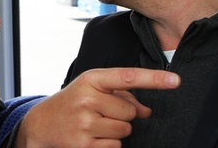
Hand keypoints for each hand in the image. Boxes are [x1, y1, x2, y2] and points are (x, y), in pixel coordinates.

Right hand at [15, 68, 180, 147]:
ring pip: (125, 130)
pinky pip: (115, 146)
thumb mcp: (93, 90)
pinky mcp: (84, 145)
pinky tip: (91, 137)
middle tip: (101, 112)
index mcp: (91, 79)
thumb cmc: (73, 102)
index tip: (176, 80)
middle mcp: (87, 99)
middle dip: (122, 114)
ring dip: (116, 130)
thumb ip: (122, 95)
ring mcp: (85, 123)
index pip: (128, 77)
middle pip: (130, 111)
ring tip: (95, 124)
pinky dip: (108, 144)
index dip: (154, 79)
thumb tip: (147, 111)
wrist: (41, 123)